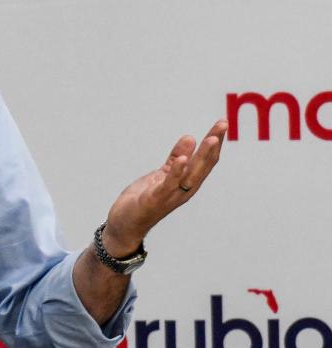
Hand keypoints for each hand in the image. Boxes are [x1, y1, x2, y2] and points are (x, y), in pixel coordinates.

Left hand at [104, 119, 227, 254]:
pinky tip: (182, 160)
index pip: (205, 160)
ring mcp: (171, 196)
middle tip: (223, 124)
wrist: (125, 225)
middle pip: (203, 165)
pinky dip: (176, 172)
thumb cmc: (144, 200)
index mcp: (186, 183)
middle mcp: (183, 190)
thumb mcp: (161, 175)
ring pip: (191, 174)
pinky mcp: (154, 200)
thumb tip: (190, 138)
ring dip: (202, 156)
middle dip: (213, 145)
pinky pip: (168, 185)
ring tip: (211, 139)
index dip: (214, 142)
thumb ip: (175, 159)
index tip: (222, 123)